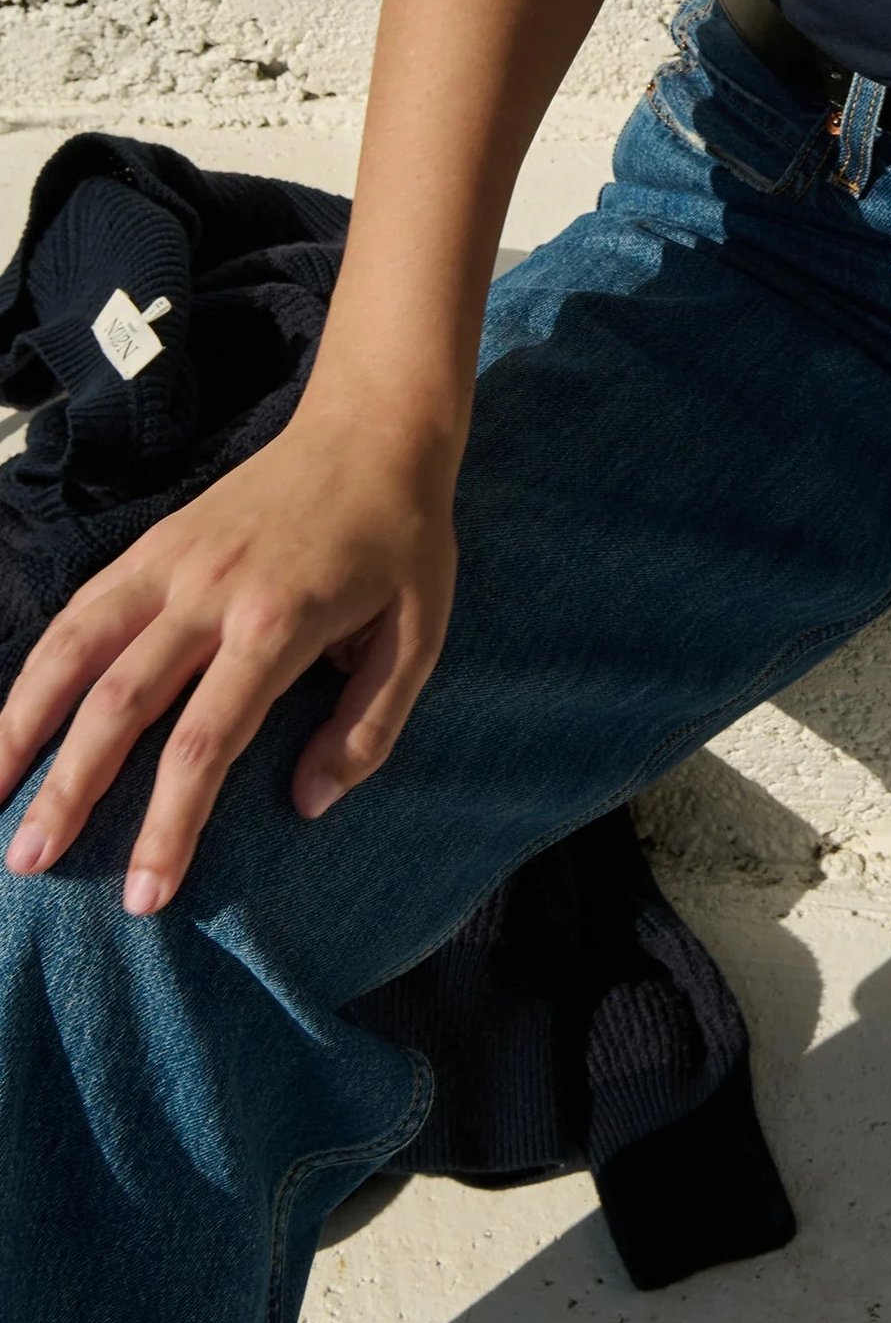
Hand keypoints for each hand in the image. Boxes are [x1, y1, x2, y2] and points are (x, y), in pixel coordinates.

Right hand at [0, 399, 457, 914]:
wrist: (373, 428)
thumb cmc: (403, 541)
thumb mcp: (419, 637)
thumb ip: (368, 726)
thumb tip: (307, 802)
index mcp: (278, 624)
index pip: (204, 744)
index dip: (168, 826)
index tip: (144, 894)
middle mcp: (209, 593)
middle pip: (119, 705)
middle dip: (70, 791)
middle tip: (30, 865)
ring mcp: (171, 561)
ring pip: (74, 649)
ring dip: (22, 724)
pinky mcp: (154, 541)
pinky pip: (81, 608)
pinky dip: (38, 662)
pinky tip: (15, 714)